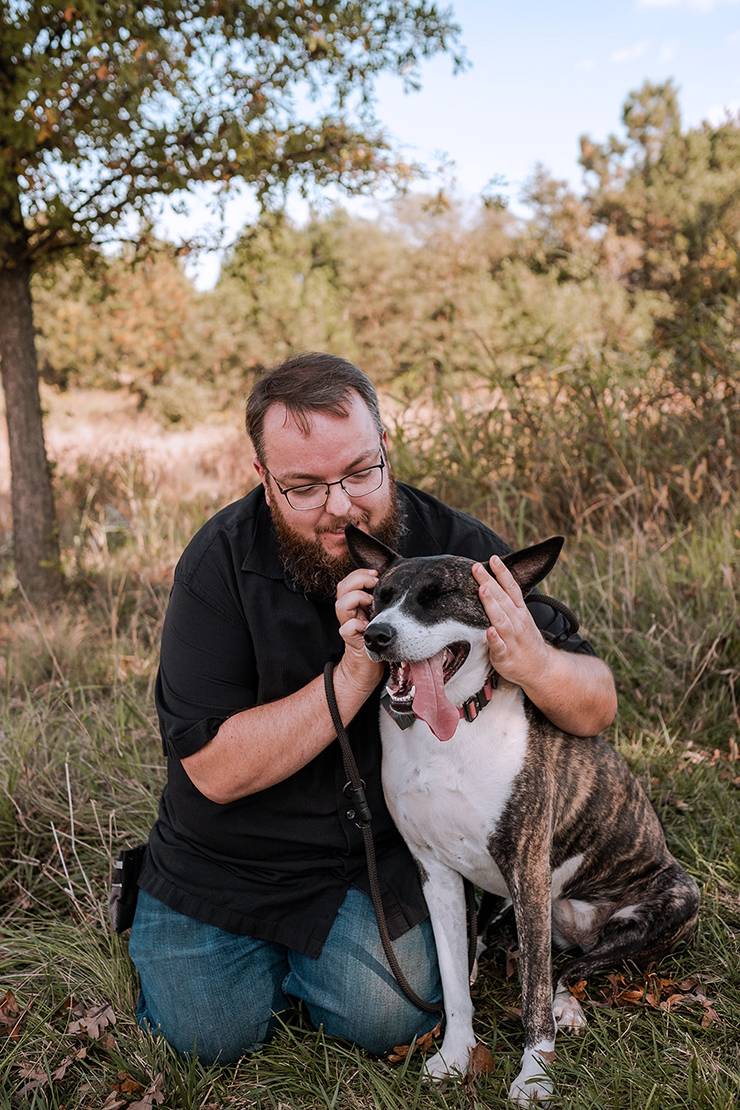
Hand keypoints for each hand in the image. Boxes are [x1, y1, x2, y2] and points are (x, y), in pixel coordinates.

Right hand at [335, 567, 383, 692]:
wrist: (371, 667)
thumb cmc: (382, 639)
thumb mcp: (383, 614)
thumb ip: (384, 599)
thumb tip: (399, 580)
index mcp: (357, 603)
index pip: (350, 580)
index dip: (361, 573)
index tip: (378, 573)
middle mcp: (350, 612)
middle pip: (342, 587)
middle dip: (358, 580)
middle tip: (375, 582)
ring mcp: (348, 625)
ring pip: (341, 605)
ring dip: (356, 599)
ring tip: (370, 602)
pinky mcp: (350, 641)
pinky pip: (347, 629)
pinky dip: (356, 625)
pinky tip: (368, 626)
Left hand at [471, 555, 547, 686]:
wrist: (540, 668)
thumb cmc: (524, 640)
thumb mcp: (520, 617)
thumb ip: (506, 602)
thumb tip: (490, 584)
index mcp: (519, 611)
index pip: (511, 588)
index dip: (502, 573)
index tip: (493, 558)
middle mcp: (517, 622)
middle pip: (502, 600)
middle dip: (489, 583)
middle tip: (476, 569)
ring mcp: (512, 639)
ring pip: (501, 620)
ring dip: (491, 605)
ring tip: (482, 590)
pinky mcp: (505, 656)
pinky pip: (499, 647)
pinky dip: (494, 639)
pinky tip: (489, 631)